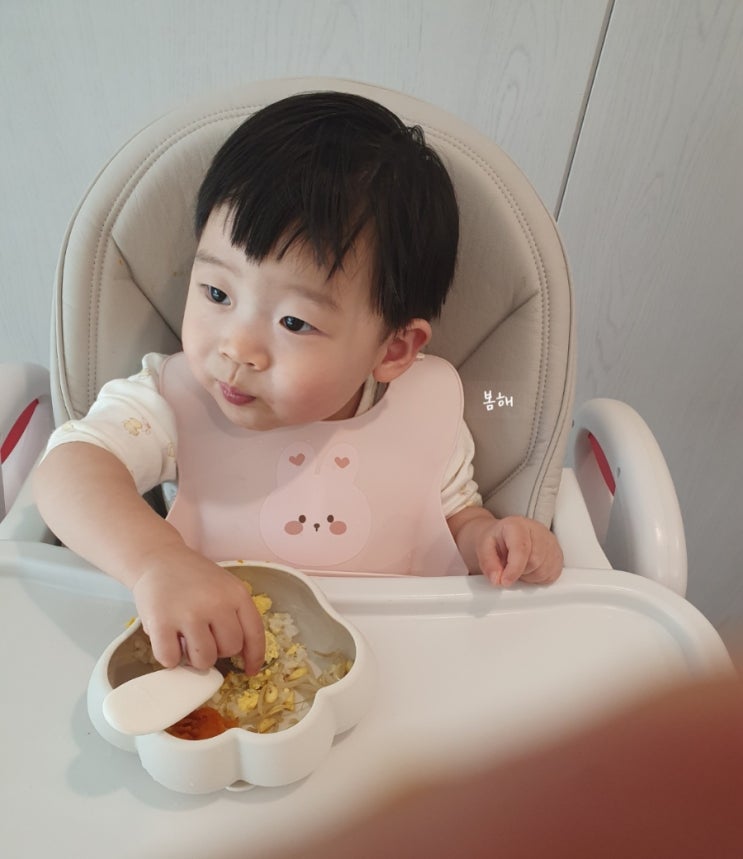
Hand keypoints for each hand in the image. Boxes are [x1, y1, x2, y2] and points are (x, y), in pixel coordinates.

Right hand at [132, 545, 264, 673]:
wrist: (158, 559)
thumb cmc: (194, 577)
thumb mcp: (225, 586)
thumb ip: (236, 614)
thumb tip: (244, 656)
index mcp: (236, 593)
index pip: (254, 634)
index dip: (254, 657)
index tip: (250, 670)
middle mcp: (216, 603)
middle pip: (229, 650)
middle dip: (218, 650)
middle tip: (204, 636)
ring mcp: (188, 614)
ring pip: (204, 661)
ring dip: (195, 658)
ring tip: (186, 639)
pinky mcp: (161, 623)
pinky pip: (172, 660)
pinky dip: (170, 657)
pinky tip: (168, 641)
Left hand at [449, 508, 562, 585]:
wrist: (504, 535)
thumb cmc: (496, 539)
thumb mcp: (483, 547)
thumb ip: (488, 563)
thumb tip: (497, 579)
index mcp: (517, 525)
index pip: (521, 549)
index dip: (514, 569)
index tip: (505, 581)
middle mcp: (538, 530)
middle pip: (535, 562)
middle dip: (520, 572)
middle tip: (509, 568)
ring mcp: (551, 541)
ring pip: (544, 570)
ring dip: (529, 576)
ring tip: (519, 566)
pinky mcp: (558, 554)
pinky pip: (552, 574)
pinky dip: (539, 578)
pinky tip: (530, 569)